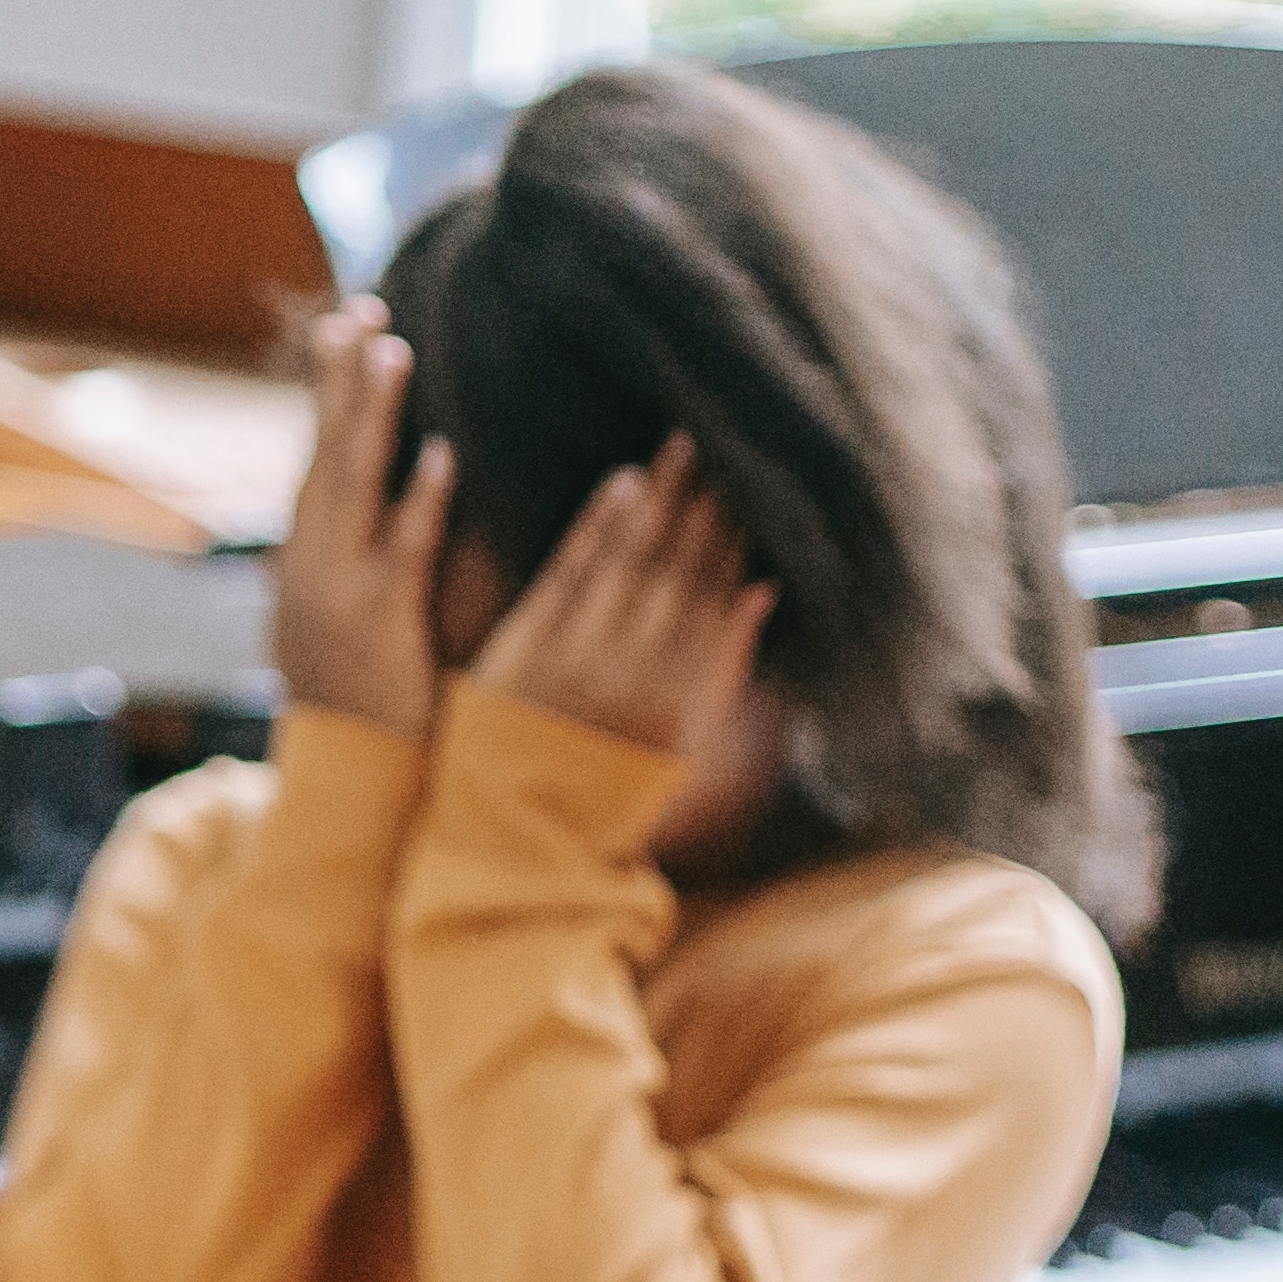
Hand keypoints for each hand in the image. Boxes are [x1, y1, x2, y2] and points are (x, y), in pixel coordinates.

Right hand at [268, 300, 453, 737]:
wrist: (346, 780)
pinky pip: (404, 553)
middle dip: (340, 379)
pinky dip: (422, 503)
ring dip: (374, 416)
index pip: (316, 455)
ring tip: (394, 349)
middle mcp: (313, 565)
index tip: (346, 322)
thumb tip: (369, 504)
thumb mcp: (340, 618)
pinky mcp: (381, 624)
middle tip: (360, 307)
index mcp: (306, 559)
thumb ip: (352, 558)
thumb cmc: (360, 700)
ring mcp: (341, 592)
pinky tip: (444, 456)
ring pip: (355, 488)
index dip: (329, 389)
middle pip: (325, 453)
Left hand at [469, 438, 774, 763]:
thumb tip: (764, 590)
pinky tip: (623, 482)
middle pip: (679, 572)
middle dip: (707, 508)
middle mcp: (634, 673)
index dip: (738, 541)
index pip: (717, 599)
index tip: (755, 489)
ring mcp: (578, 658)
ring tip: (684, 444)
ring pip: (628, 564)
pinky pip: (568, 575)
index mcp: (678, 696)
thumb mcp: (685, 745)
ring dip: (660, 500)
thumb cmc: (613, 788)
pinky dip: (598, 528)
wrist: (518, 837)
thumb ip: (724, 668)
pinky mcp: (525, 649)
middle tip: (729, 444)